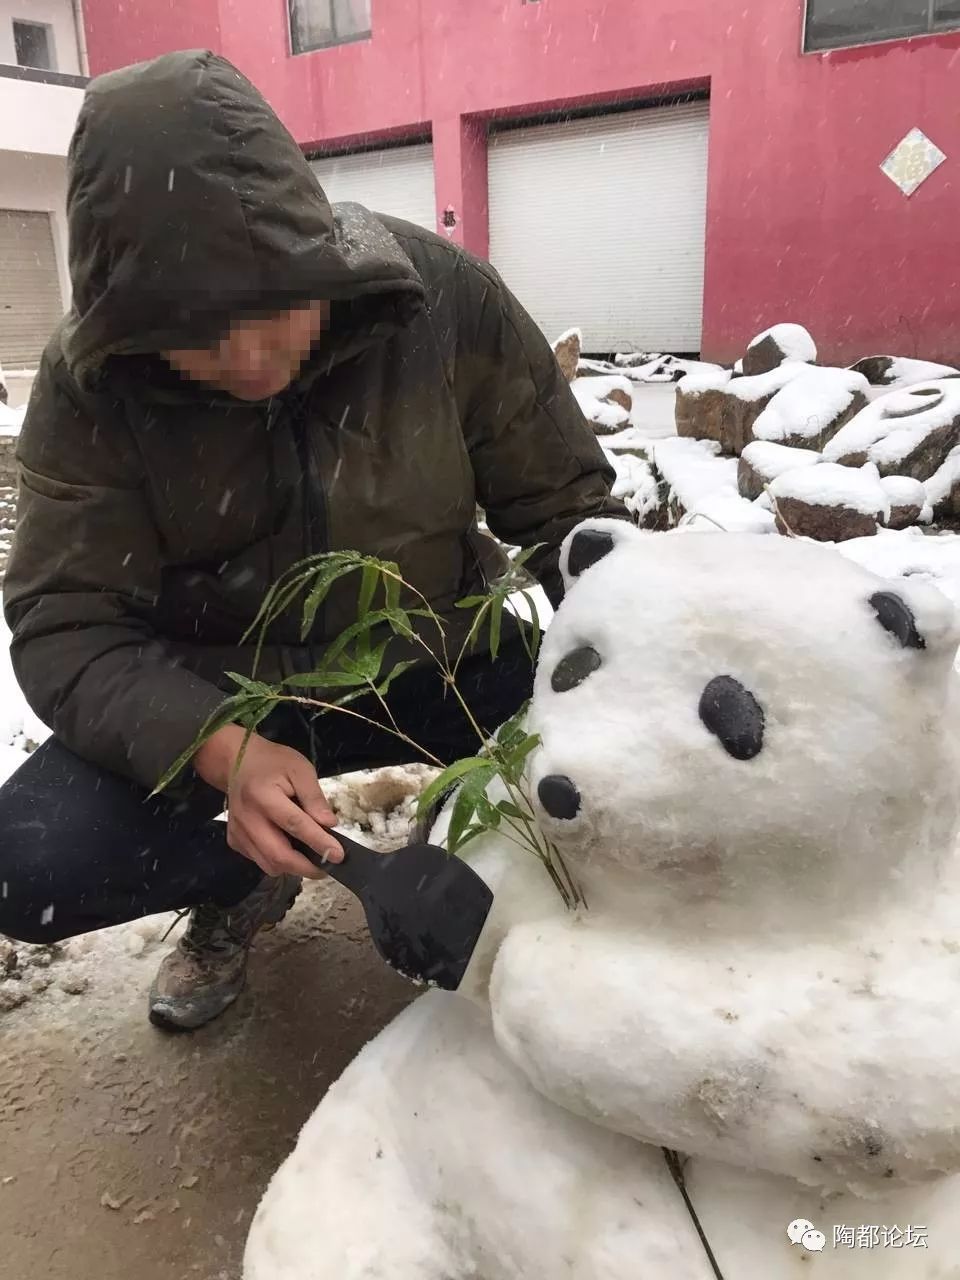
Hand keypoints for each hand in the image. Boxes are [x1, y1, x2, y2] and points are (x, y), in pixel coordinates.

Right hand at [193, 725, 343, 878]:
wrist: (240, 763)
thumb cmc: (273, 763)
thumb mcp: (301, 770)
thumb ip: (315, 797)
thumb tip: (329, 824)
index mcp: (262, 795)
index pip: (294, 825)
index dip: (318, 842)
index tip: (338, 855)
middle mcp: (246, 818)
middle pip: (278, 855)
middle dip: (306, 867)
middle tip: (328, 866)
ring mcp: (238, 832)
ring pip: (269, 865)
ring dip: (294, 867)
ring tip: (311, 855)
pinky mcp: (235, 841)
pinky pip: (260, 861)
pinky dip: (279, 861)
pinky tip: (289, 846)